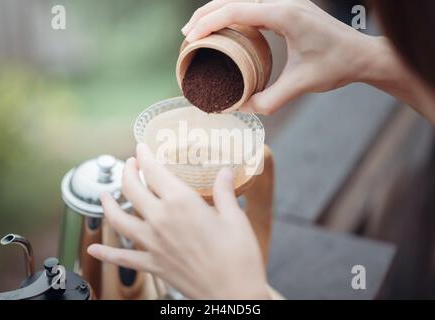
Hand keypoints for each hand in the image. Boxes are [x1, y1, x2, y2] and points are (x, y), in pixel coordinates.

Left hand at [88, 143, 268, 298]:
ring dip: (108, 203)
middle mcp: (161, 220)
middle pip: (132, 189)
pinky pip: (122, 257)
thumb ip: (224, 192)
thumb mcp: (235, 218)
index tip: (142, 148)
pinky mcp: (153, 264)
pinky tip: (94, 247)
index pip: (155, 171)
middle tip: (130, 164)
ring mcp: (153, 243)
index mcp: (182, 203)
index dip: (145, 156)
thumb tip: (226, 172)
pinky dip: (106, 252)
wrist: (233, 294)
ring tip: (105, 195)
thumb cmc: (238, 257)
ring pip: (119, 219)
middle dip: (127, 171)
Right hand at [181, 0, 381, 114]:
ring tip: (200, 32)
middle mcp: (283, 2)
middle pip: (233, 0)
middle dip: (206, 15)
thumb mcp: (300, 85)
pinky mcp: (288, 10)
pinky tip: (226, 30)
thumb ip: (268, 101)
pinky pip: (253, 8)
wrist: (363, 55)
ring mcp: (286, 4)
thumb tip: (241, 108)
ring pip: (242, 1)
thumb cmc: (337, 66)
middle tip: (187, 36)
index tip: (190, 37)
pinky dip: (234, 17)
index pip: (235, 11)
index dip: (208, 22)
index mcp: (284, 14)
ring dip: (218, 13)